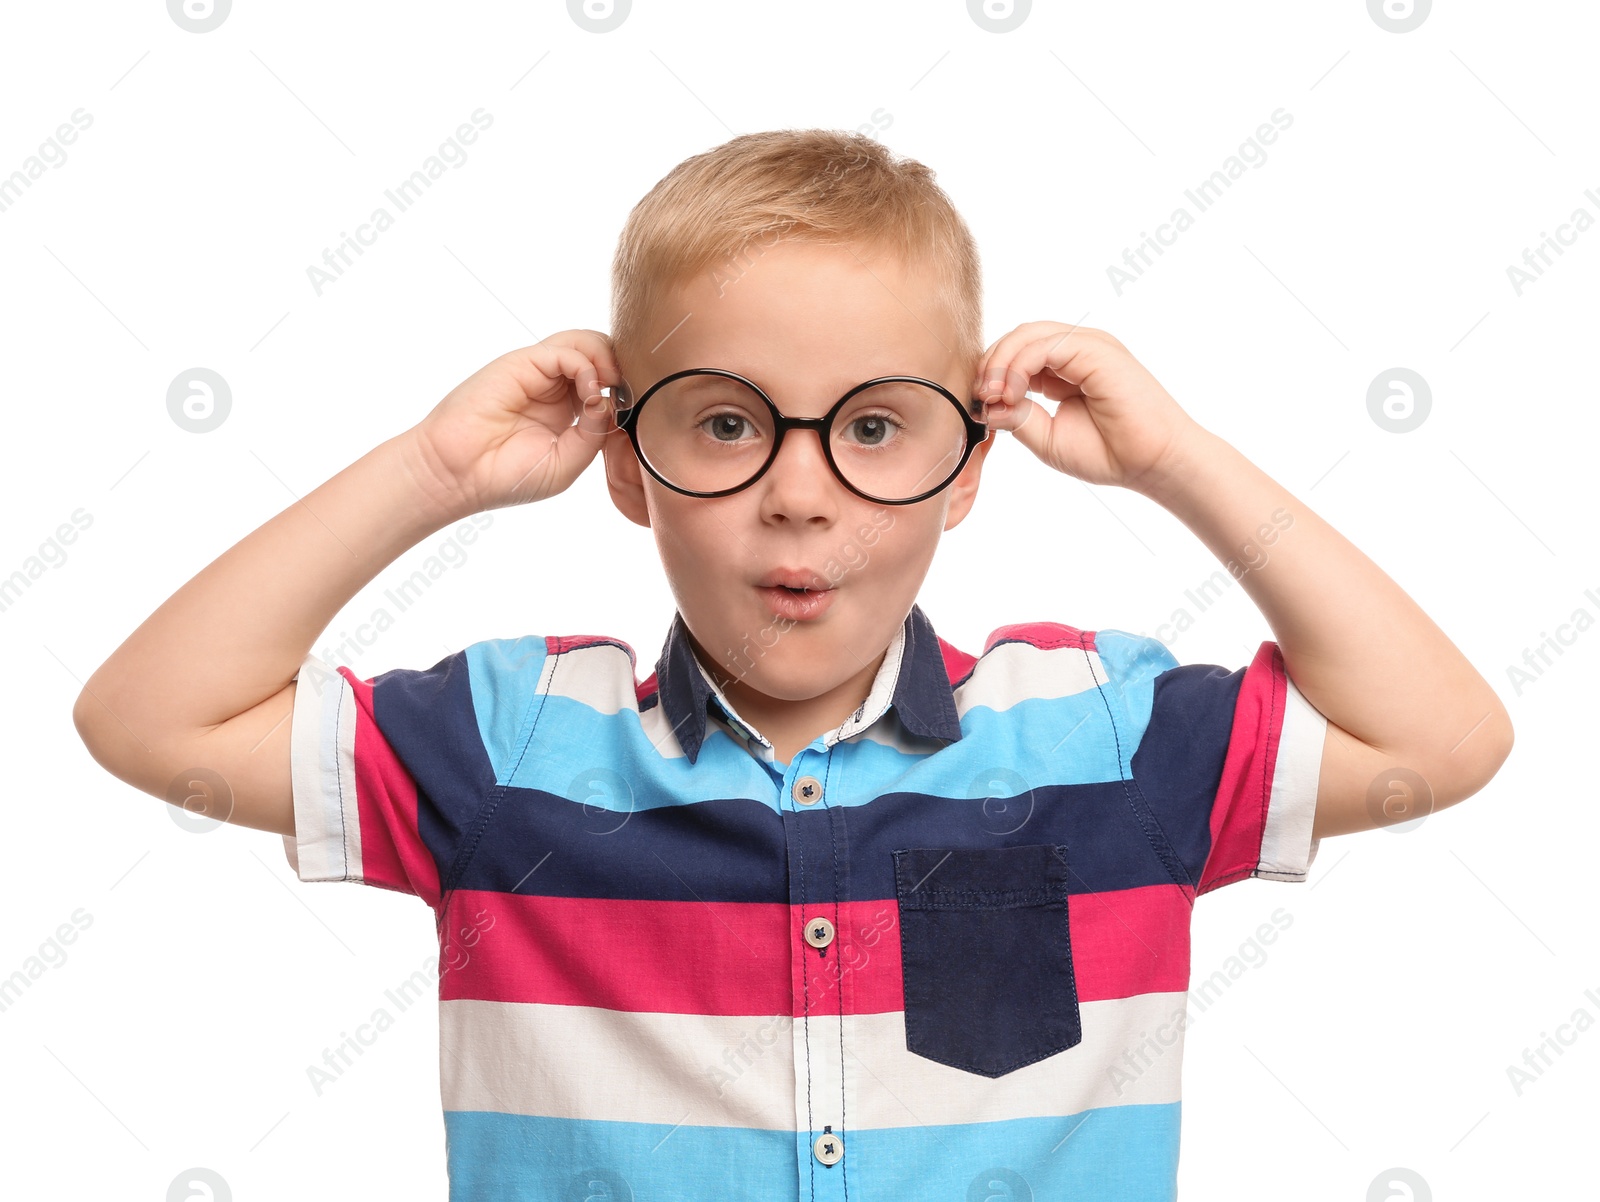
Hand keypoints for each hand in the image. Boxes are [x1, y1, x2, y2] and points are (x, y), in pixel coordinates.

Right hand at [401, 330, 622, 518]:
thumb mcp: (567, 463)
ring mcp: (538, 374)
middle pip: (600, 355)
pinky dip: (585, 365)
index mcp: (567, 411)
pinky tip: (586, 391)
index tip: (635, 411)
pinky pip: (566, 350)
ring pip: (585, 343)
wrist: (458, 475)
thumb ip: (594, 432)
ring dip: (607, 359)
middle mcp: (554, 388)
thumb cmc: (507, 477)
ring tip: (610, 385)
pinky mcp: (522, 364)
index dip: (625, 390)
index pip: (607, 383)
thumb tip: (609, 399)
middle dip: (622, 368)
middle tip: (627, 393)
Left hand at [971, 322, 1203, 493]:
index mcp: (1065, 368)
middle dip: (991, 364)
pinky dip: (1019, 366)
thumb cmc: (1109, 453)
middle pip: (1018, 337)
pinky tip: (1012, 393)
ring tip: (994, 396)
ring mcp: (1088, 346)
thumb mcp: (1047, 438)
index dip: (991, 374)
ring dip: (1000, 363)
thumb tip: (987, 404)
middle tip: (981, 397)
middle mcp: (1077, 351)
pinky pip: (1045, 344)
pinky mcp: (1095, 349)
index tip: (980, 405)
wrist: (1153, 463)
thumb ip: (1017, 417)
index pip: (1017, 353)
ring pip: (1028, 335)